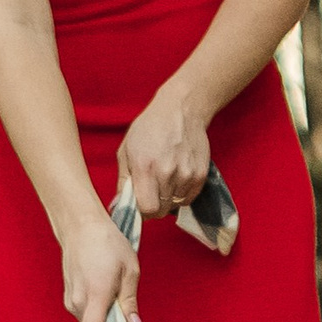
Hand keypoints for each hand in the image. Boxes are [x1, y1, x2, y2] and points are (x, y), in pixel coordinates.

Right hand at [60, 208, 140, 321]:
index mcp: (95, 294)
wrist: (80, 225)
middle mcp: (78, 300)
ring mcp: (70, 298)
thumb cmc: (108, 242)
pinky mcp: (69, 295)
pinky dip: (97, 316)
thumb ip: (130, 302)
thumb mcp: (129, 270)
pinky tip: (110, 308)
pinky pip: (84, 314)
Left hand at [120, 81, 211, 216]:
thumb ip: (123, 181)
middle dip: (154, 206)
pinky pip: (188, 198)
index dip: (142, 211)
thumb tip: (120, 206)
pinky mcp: (201, 174)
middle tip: (151, 192)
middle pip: (161, 210)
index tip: (140, 204)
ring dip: (168, 198)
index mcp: (146, 167)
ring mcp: (187, 174)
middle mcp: (168, 173)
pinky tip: (176, 177)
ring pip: (175, 205)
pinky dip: (181, 194)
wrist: (181, 110)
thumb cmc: (149, 128)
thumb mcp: (126, 150)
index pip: (147, 209)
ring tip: (164, 179)